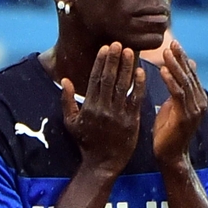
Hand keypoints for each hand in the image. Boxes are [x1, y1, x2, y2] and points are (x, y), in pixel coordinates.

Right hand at [61, 43, 145, 172]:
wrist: (103, 163)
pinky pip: (136, 99)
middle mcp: (104, 108)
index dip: (101, 62)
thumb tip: (65, 80)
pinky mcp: (132, 120)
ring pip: (124, 86)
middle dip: (115, 60)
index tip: (106, 47)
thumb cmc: (86, 142)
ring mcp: (119, 114)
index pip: (96, 79)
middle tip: (119, 44)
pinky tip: (142, 71)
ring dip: (127, 67)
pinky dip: (139, 85)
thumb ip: (67, 101)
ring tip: (131, 52)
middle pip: (110, 79)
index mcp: (89, 106)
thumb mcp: (71, 123)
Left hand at [153, 40, 207, 162]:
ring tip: (166, 52)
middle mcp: (199, 103)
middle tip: (171, 42)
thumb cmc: (167, 133)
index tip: (173, 44)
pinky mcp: (185, 117)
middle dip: (180, 58)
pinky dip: (170, 81)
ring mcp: (194, 110)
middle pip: (190, 75)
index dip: (183, 59)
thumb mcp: (172, 107)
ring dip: (175, 66)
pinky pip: (178, 94)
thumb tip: (175, 75)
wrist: (170, 156)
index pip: (191, 74)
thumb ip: (176, 92)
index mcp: (197, 100)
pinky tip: (162, 70)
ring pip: (185, 82)